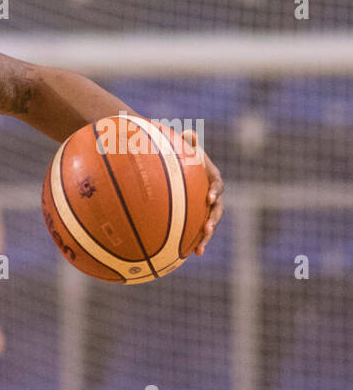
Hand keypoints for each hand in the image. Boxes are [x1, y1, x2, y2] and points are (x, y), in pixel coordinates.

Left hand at [180, 128, 223, 255]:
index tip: (209, 198)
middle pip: (217, 209)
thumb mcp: (181, 149)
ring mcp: (204, 208)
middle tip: (207, 228)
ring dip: (205, 236)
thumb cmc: (177, 157)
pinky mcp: (195, 218)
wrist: (173, 170)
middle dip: (213, 219)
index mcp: (210, 177)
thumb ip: (185, 143)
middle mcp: (211, 194)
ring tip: (199, 248)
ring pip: (208, 223)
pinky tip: (186, 256)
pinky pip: (195, 231)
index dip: (215, 191)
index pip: (217, 184)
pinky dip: (193, 243)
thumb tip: (189, 133)